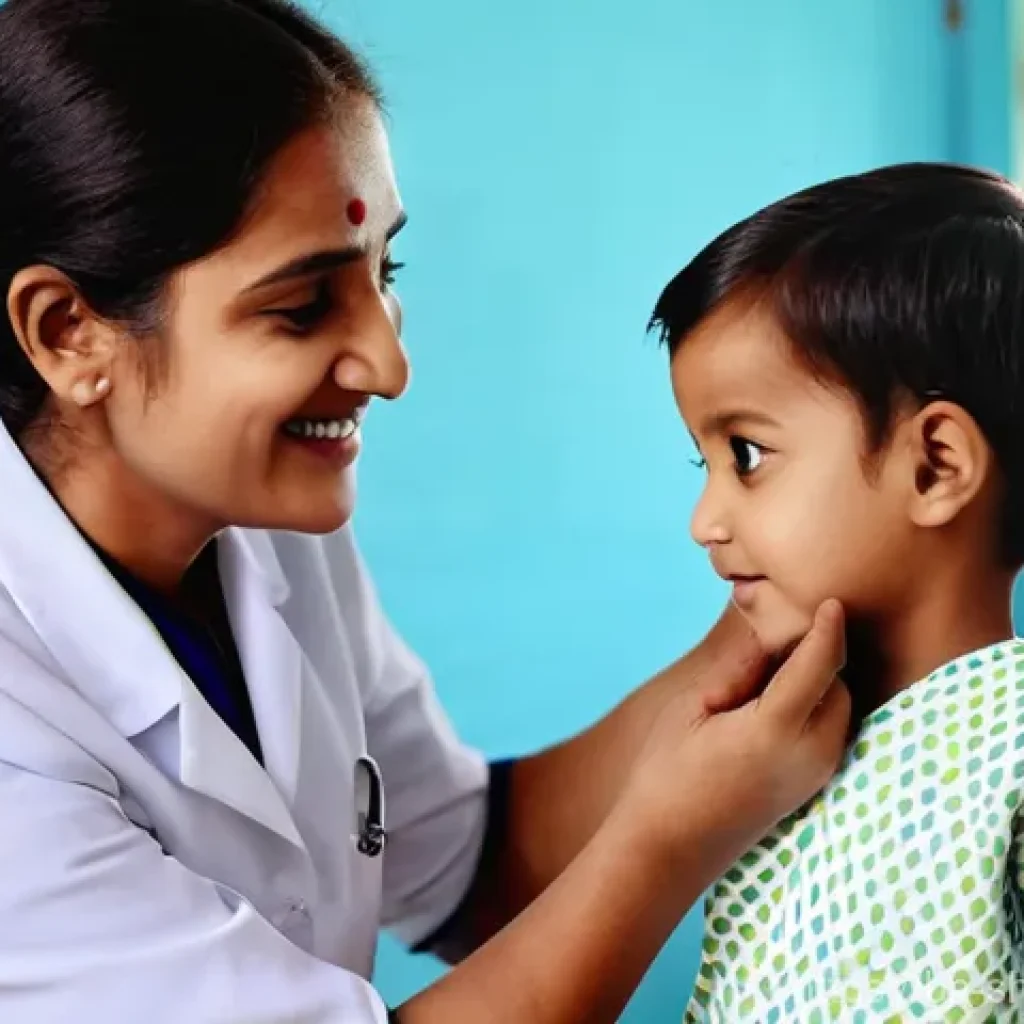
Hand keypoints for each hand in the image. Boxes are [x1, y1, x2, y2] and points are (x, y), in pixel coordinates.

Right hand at [621, 599, 849, 870]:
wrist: (668, 847)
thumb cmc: (667, 772)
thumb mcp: (692, 708)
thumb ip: (736, 669)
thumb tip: (765, 632)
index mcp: (776, 730)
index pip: (819, 664)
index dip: (827, 628)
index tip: (833, 600)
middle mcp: (809, 754)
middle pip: (836, 686)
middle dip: (816, 657)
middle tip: (768, 648)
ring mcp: (814, 775)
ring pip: (837, 710)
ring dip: (818, 684)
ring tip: (764, 680)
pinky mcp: (810, 786)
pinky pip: (829, 732)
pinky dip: (814, 708)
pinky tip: (773, 704)